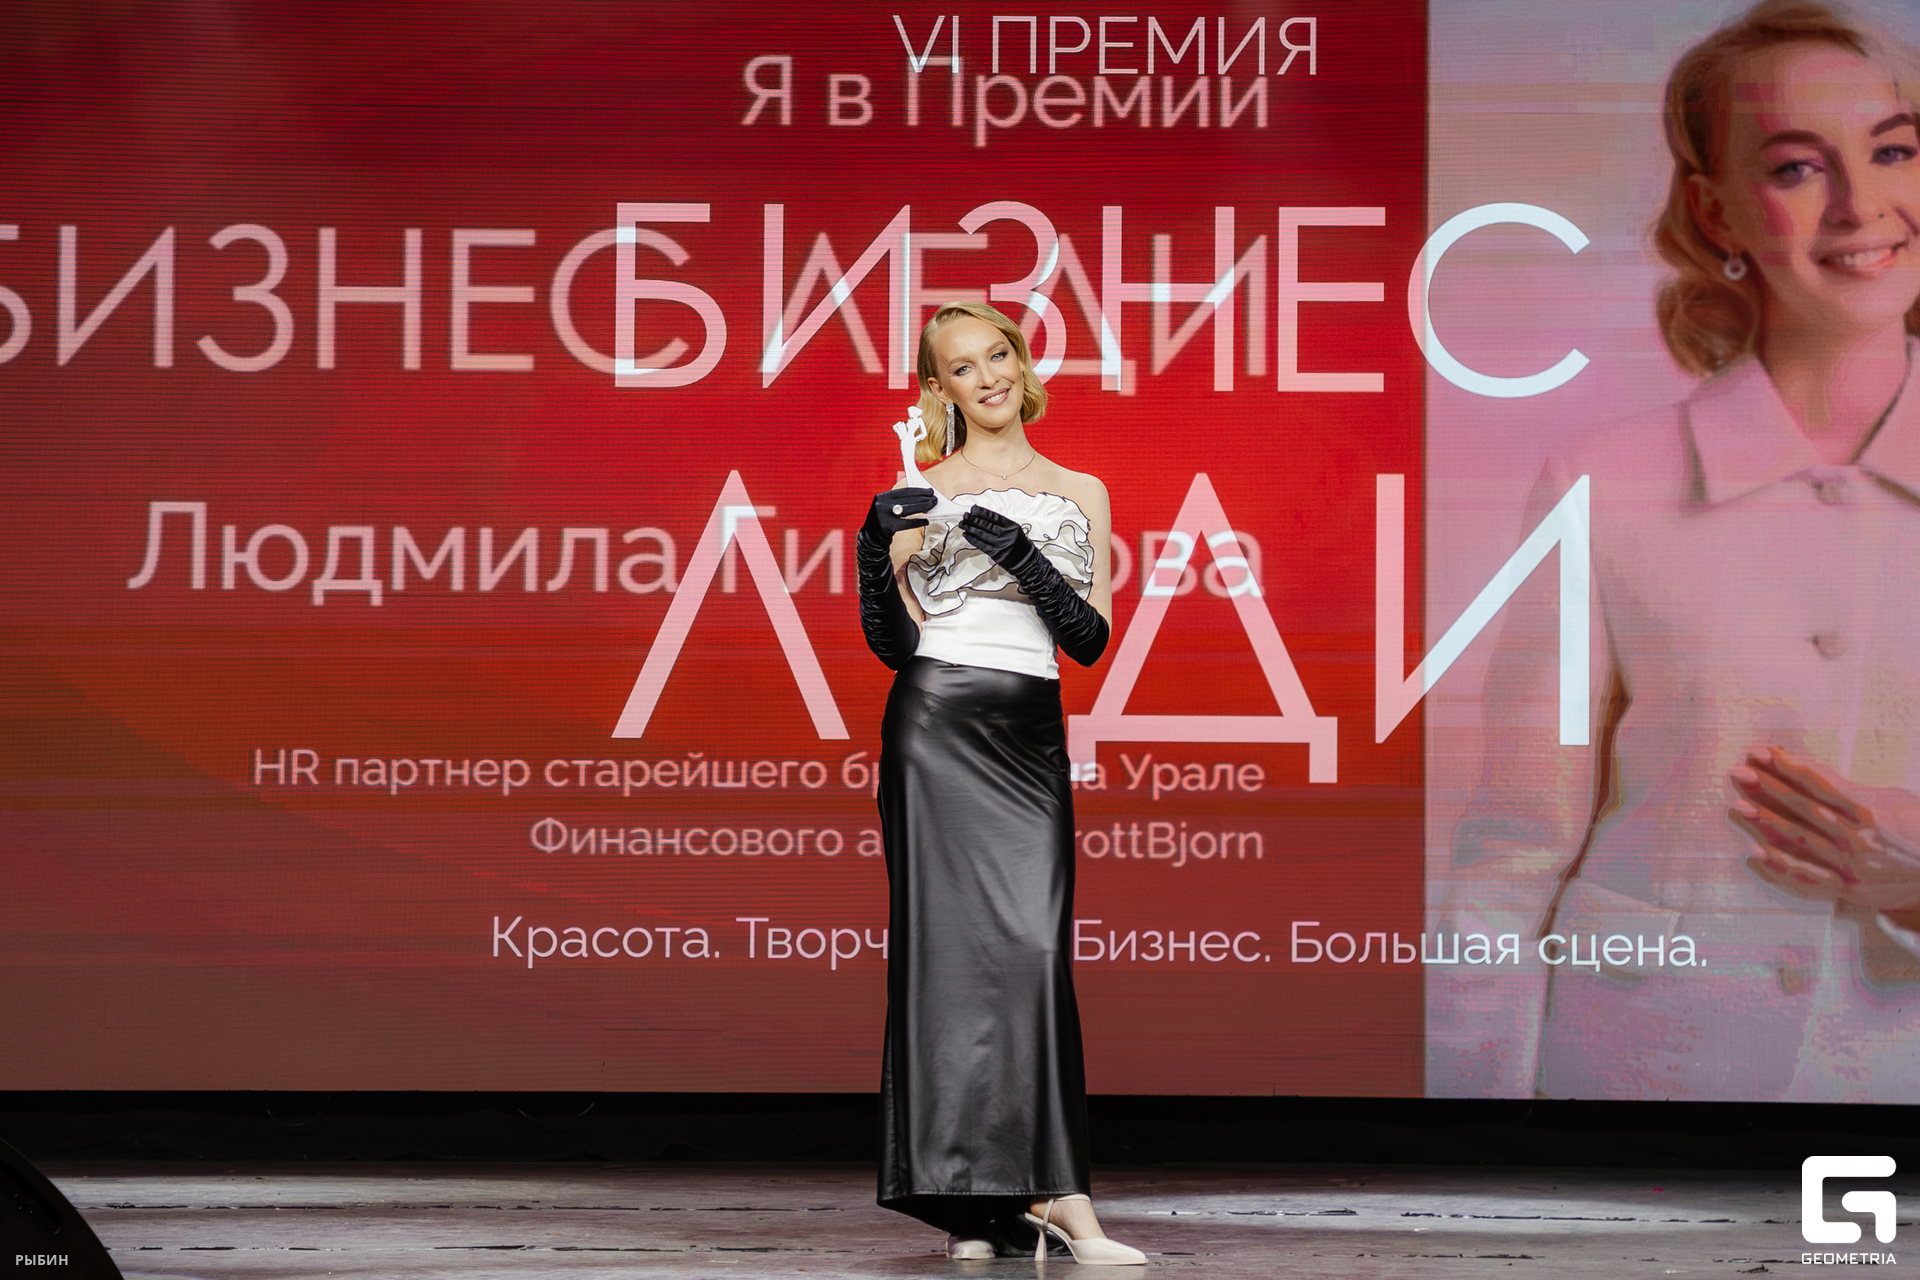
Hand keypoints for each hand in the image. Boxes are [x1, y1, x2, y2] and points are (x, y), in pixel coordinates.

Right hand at [861, 487, 936, 543]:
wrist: (870, 537)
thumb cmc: (883, 520)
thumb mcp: (886, 507)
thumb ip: (900, 502)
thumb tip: (921, 498)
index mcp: (882, 497)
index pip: (904, 491)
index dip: (918, 491)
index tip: (929, 491)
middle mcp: (882, 504)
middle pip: (907, 500)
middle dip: (923, 499)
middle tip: (934, 499)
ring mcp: (884, 516)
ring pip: (908, 510)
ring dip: (923, 507)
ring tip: (932, 506)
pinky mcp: (888, 527)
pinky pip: (907, 523)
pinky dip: (918, 521)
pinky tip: (926, 521)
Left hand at [958, 505, 1031, 565]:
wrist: (1026, 560)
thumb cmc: (1019, 544)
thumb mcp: (1014, 530)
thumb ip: (1001, 524)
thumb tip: (983, 518)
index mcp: (1011, 526)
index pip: (994, 517)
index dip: (982, 512)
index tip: (973, 509)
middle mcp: (1005, 534)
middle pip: (986, 525)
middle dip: (973, 519)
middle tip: (965, 516)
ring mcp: (1000, 544)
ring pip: (982, 534)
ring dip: (970, 528)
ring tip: (963, 524)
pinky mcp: (995, 553)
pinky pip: (981, 545)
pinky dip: (972, 539)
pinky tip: (966, 535)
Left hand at [1728, 746, 1919, 912]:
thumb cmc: (1918, 829)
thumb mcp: (1893, 800)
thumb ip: (1851, 789)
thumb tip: (1809, 772)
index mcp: (1869, 810)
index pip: (1818, 783)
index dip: (1787, 766)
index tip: (1761, 752)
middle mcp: (1857, 838)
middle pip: (1802, 808)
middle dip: (1768, 788)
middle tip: (1738, 773)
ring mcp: (1850, 865)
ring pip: (1799, 841)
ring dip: (1766, 823)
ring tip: (1738, 807)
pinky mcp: (1847, 888)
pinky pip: (1807, 878)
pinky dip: (1780, 867)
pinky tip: (1755, 854)